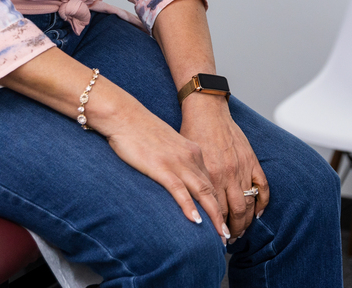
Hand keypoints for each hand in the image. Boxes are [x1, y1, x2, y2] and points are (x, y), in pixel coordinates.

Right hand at [100, 99, 229, 241]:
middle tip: (227, 236)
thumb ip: (177, 161)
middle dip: (222, 215)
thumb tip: (180, 179)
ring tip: (219, 235)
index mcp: (193, 152)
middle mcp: (191, 157)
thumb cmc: (142, 132)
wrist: (125, 116)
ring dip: (213, 216)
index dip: (219, 203)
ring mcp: (177, 162)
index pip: (211, 182)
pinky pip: (179, 190)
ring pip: (202, 192)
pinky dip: (189, 207)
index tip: (223, 220)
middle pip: (211, 190)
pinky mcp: (161, 167)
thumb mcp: (168, 146)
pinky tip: (195, 221)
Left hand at [180, 94, 269, 241]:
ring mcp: (242, 167)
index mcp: (209, 176)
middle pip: (235, 212)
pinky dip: (262, 202)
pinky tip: (258, 213)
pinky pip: (262, 186)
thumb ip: (192, 183)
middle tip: (229, 239)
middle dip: (233, 230)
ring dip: (246, 221)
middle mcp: (227, 174)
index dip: (216, 228)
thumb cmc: (192, 134)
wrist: (206, 111)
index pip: (216, 212)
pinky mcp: (251, 160)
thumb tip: (191, 207)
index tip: (214, 238)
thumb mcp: (187, 162)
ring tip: (241, 230)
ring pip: (249, 203)